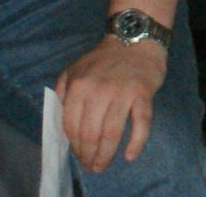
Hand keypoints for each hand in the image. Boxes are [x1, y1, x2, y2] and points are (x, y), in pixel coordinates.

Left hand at [54, 36, 166, 173]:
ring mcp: (122, 92)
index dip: (74, 146)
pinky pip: (141, 124)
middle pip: (90, 133)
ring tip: (103, 165)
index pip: (71, 126)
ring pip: (112, 133)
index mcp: (78, 85)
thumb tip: (62, 126)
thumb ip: (63, 94)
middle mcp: (98, 89)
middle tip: (92, 166)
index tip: (79, 156)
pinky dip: (136, 143)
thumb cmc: (103, 60)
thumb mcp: (74, 70)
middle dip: (89, 155)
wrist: (135, 38)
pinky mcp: (143, 93)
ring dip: (106, 155)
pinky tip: (129, 156)